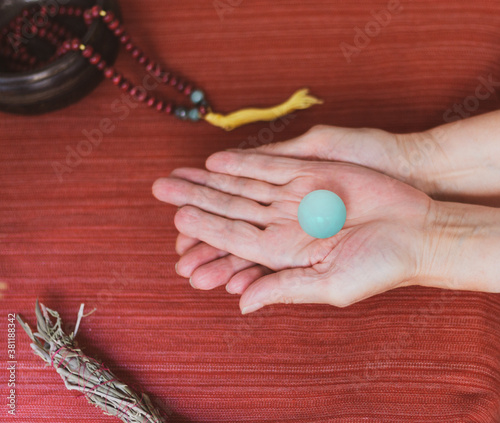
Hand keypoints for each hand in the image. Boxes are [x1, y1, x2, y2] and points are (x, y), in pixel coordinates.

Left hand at [153, 151, 435, 313]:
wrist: (416, 233)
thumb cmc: (380, 266)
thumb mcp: (331, 285)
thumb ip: (284, 289)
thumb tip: (242, 306)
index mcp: (282, 252)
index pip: (233, 239)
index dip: (204, 228)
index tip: (177, 220)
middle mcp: (282, 223)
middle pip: (228, 208)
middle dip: (195, 198)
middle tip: (160, 189)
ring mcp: (294, 197)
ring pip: (242, 185)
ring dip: (210, 179)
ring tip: (179, 172)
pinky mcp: (311, 174)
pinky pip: (270, 166)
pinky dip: (244, 163)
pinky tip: (217, 161)